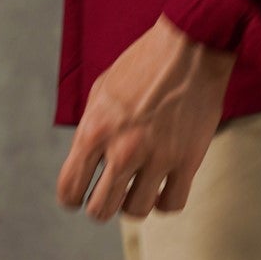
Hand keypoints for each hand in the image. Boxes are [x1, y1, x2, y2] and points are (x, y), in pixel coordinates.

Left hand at [57, 14, 237, 222]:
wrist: (190, 48)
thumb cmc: (144, 65)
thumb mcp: (102, 91)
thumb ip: (91, 129)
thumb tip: (86, 163)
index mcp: (95, 130)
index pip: (70, 188)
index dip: (72, 198)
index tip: (80, 197)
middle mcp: (122, 149)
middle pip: (101, 210)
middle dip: (102, 206)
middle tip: (111, 196)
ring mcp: (156, 158)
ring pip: (136, 211)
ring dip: (135, 203)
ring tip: (140, 187)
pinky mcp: (187, 161)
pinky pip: (171, 204)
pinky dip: (165, 201)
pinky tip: (164, 186)